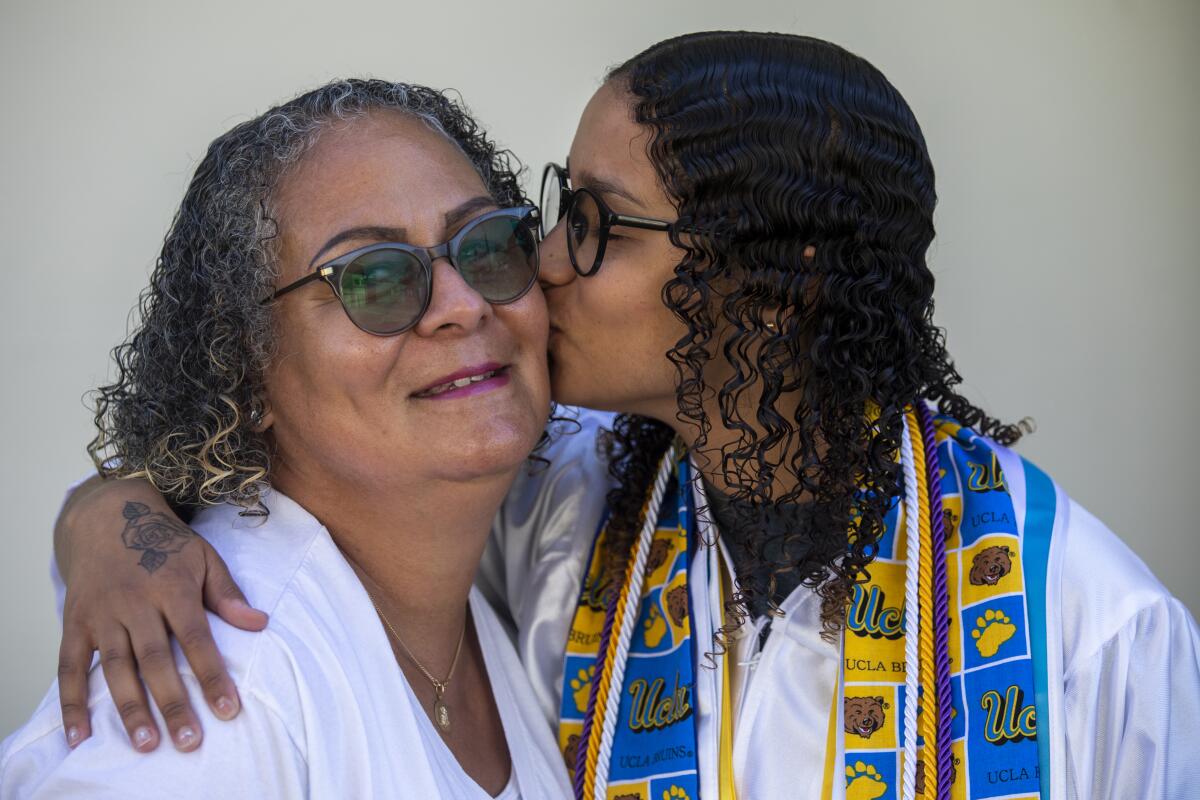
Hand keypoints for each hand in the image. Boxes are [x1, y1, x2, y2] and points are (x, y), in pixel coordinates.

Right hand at [54, 476, 267, 751]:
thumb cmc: (164, 543)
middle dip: (173, 702)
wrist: (106, 517)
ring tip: (146, 742)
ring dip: (130, 708)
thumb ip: (228, 594)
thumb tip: (260, 623)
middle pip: (156, 659)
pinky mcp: (75, 623)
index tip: (228, 709)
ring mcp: (102, 615)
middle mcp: (136, 603)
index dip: (212, 675)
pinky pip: (70, 667)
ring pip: (116, 668)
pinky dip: (72, 703)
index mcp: (173, 588)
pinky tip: (80, 735)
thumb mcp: (204, 558)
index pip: (196, 638)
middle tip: (188, 740)